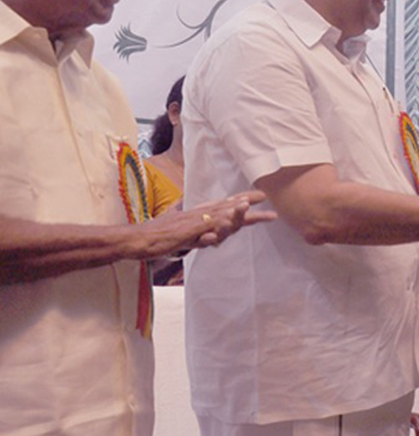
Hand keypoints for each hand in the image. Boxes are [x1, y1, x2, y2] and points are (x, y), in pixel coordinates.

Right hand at [140, 190, 276, 258]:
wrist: (137, 239)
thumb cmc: (157, 234)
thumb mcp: (180, 228)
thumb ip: (194, 225)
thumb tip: (206, 229)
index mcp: (199, 214)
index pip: (224, 204)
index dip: (242, 199)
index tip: (260, 196)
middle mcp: (197, 215)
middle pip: (225, 208)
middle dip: (246, 203)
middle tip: (264, 196)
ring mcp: (191, 223)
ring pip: (216, 216)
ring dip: (232, 211)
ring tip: (248, 206)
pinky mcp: (184, 233)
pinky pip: (202, 231)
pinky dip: (214, 228)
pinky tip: (225, 227)